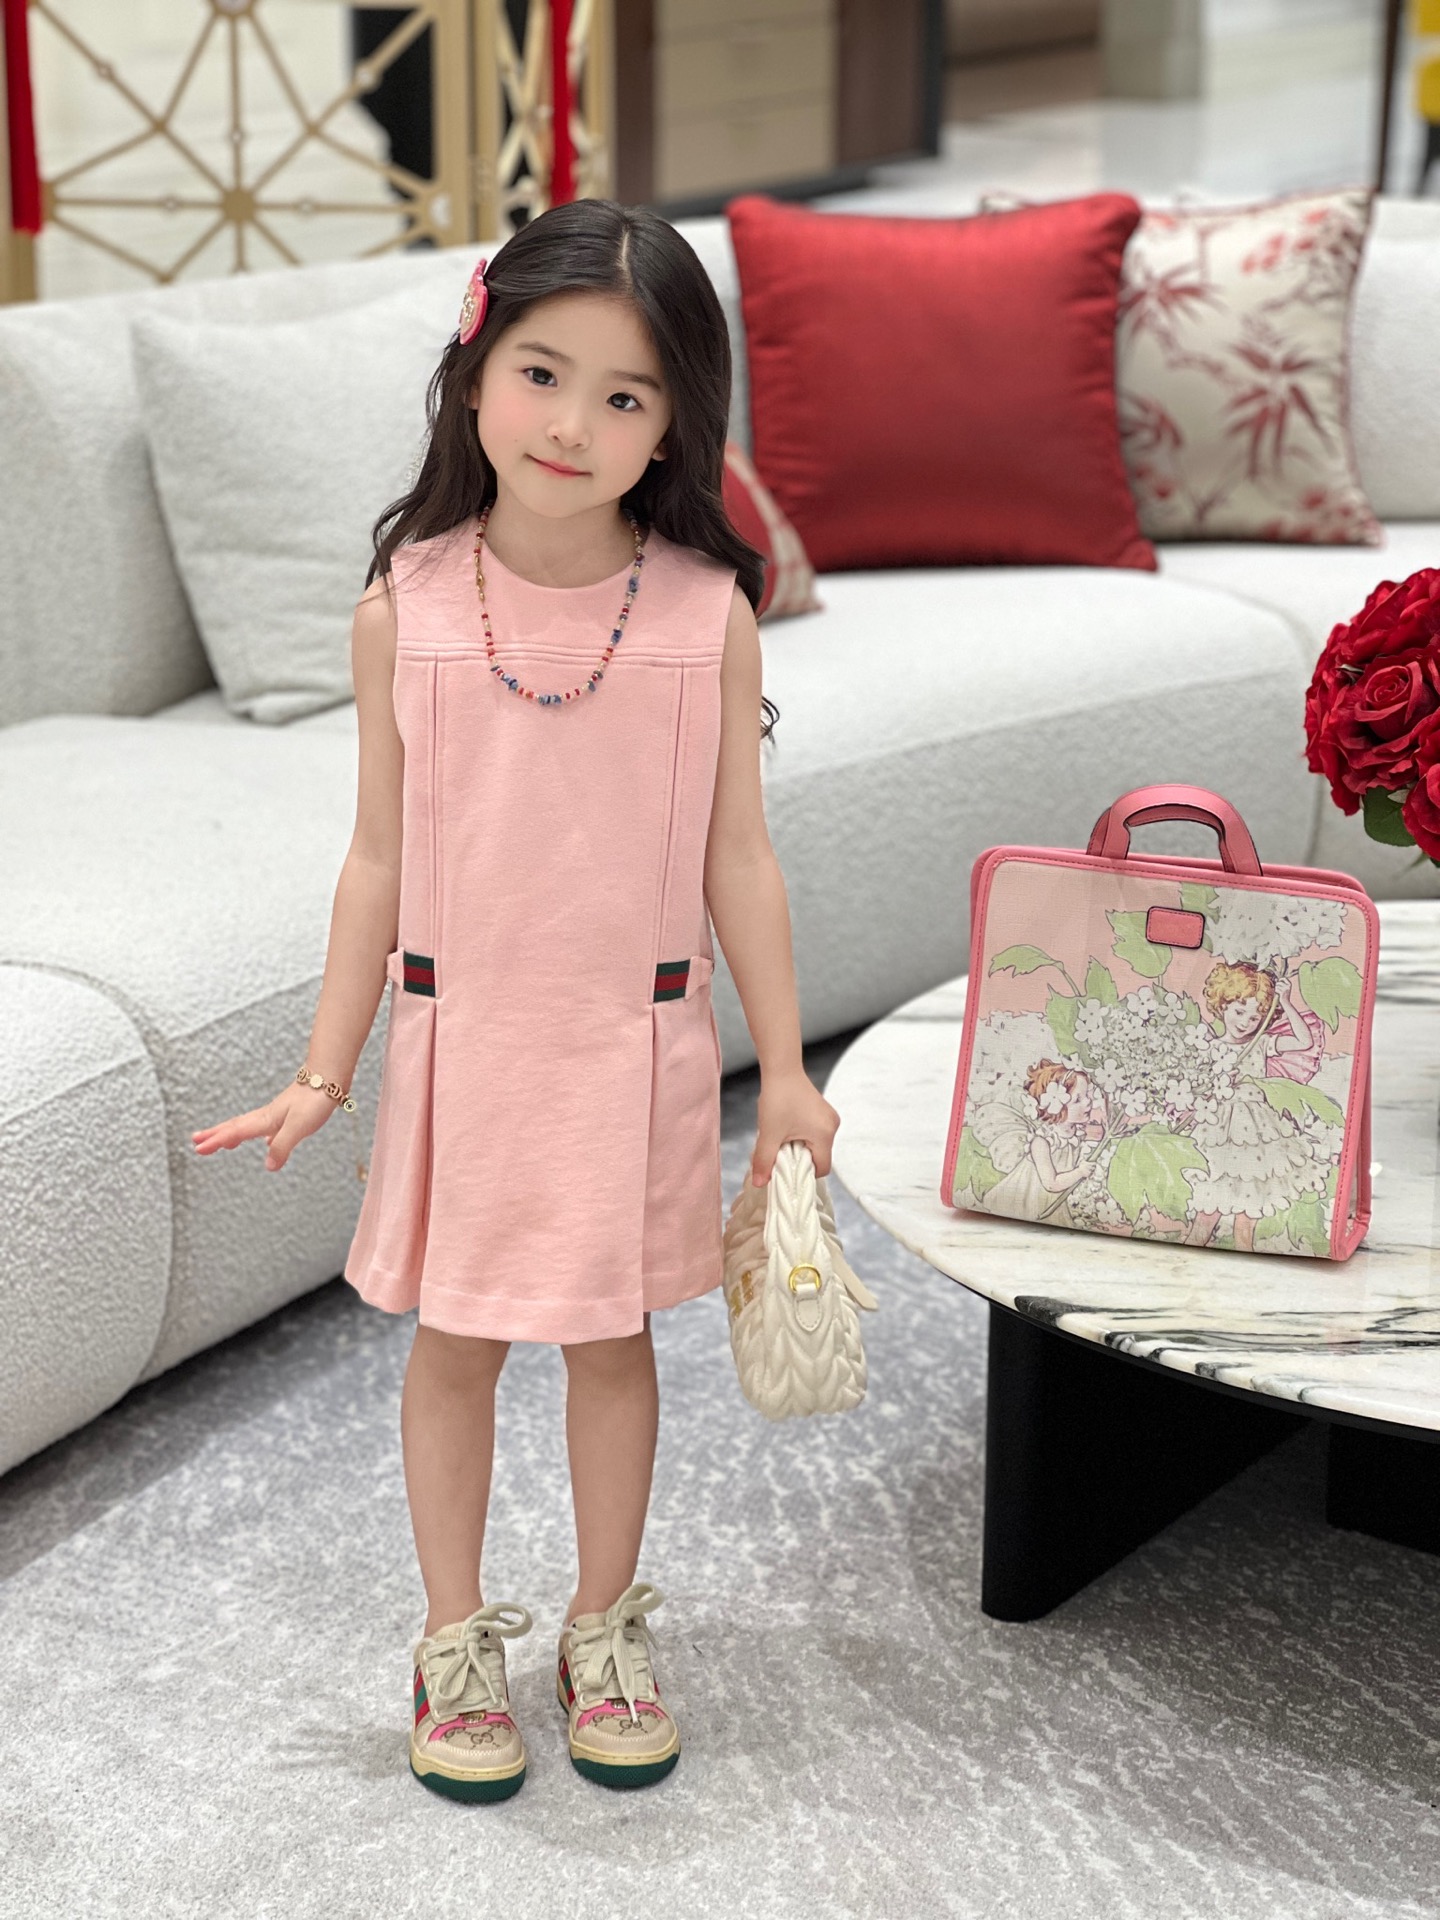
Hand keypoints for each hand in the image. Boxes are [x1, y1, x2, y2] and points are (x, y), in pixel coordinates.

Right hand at [191, 1083, 335, 1172]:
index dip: (216, 1141)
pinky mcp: (289, 1113)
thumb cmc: (314, 1100)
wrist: (329, 1078)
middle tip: (196, 1142)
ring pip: (248, 1125)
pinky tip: (266, 1141)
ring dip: (231, 1133)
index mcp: (266, 1120)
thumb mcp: (298, 1127)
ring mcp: (277, 1114)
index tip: (198, 1150)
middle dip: (215, 1135)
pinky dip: (257, 1134)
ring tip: (220, 1142)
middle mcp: (267, 1116)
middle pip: (235, 1126)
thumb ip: (282, 1146)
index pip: (236, 1132)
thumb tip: (268, 1167)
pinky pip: (265, 1127)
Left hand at [750, 1068, 839, 1185]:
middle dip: (798, 1159)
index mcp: (824, 1135)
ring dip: (798, 1147)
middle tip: (779, 1150)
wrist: (781, 1069)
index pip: (821, 1169)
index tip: (785, 1167)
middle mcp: (832, 1127)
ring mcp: (829, 1118)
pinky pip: (814, 1133)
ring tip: (781, 1135)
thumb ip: (764, 1160)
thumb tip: (760, 1184)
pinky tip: (786, 1126)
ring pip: (815, 1145)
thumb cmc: (778, 1098)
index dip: (803, 1173)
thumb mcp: (769, 1133)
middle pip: (818, 1157)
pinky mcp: (822, 1111)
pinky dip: (801, 1136)